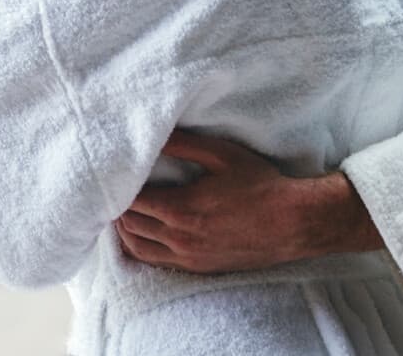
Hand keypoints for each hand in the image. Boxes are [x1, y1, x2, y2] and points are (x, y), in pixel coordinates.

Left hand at [114, 129, 382, 272]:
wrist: (292, 223)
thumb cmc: (260, 184)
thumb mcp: (223, 155)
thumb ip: (185, 144)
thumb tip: (155, 135)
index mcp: (183, 210)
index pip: (133, 202)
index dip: (118, 189)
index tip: (112, 173)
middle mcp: (180, 239)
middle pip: (131, 226)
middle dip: (116, 208)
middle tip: (110, 189)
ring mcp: (189, 257)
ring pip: (139, 249)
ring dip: (125, 230)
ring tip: (120, 210)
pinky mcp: (199, 268)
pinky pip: (157, 262)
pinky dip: (142, 247)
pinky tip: (142, 233)